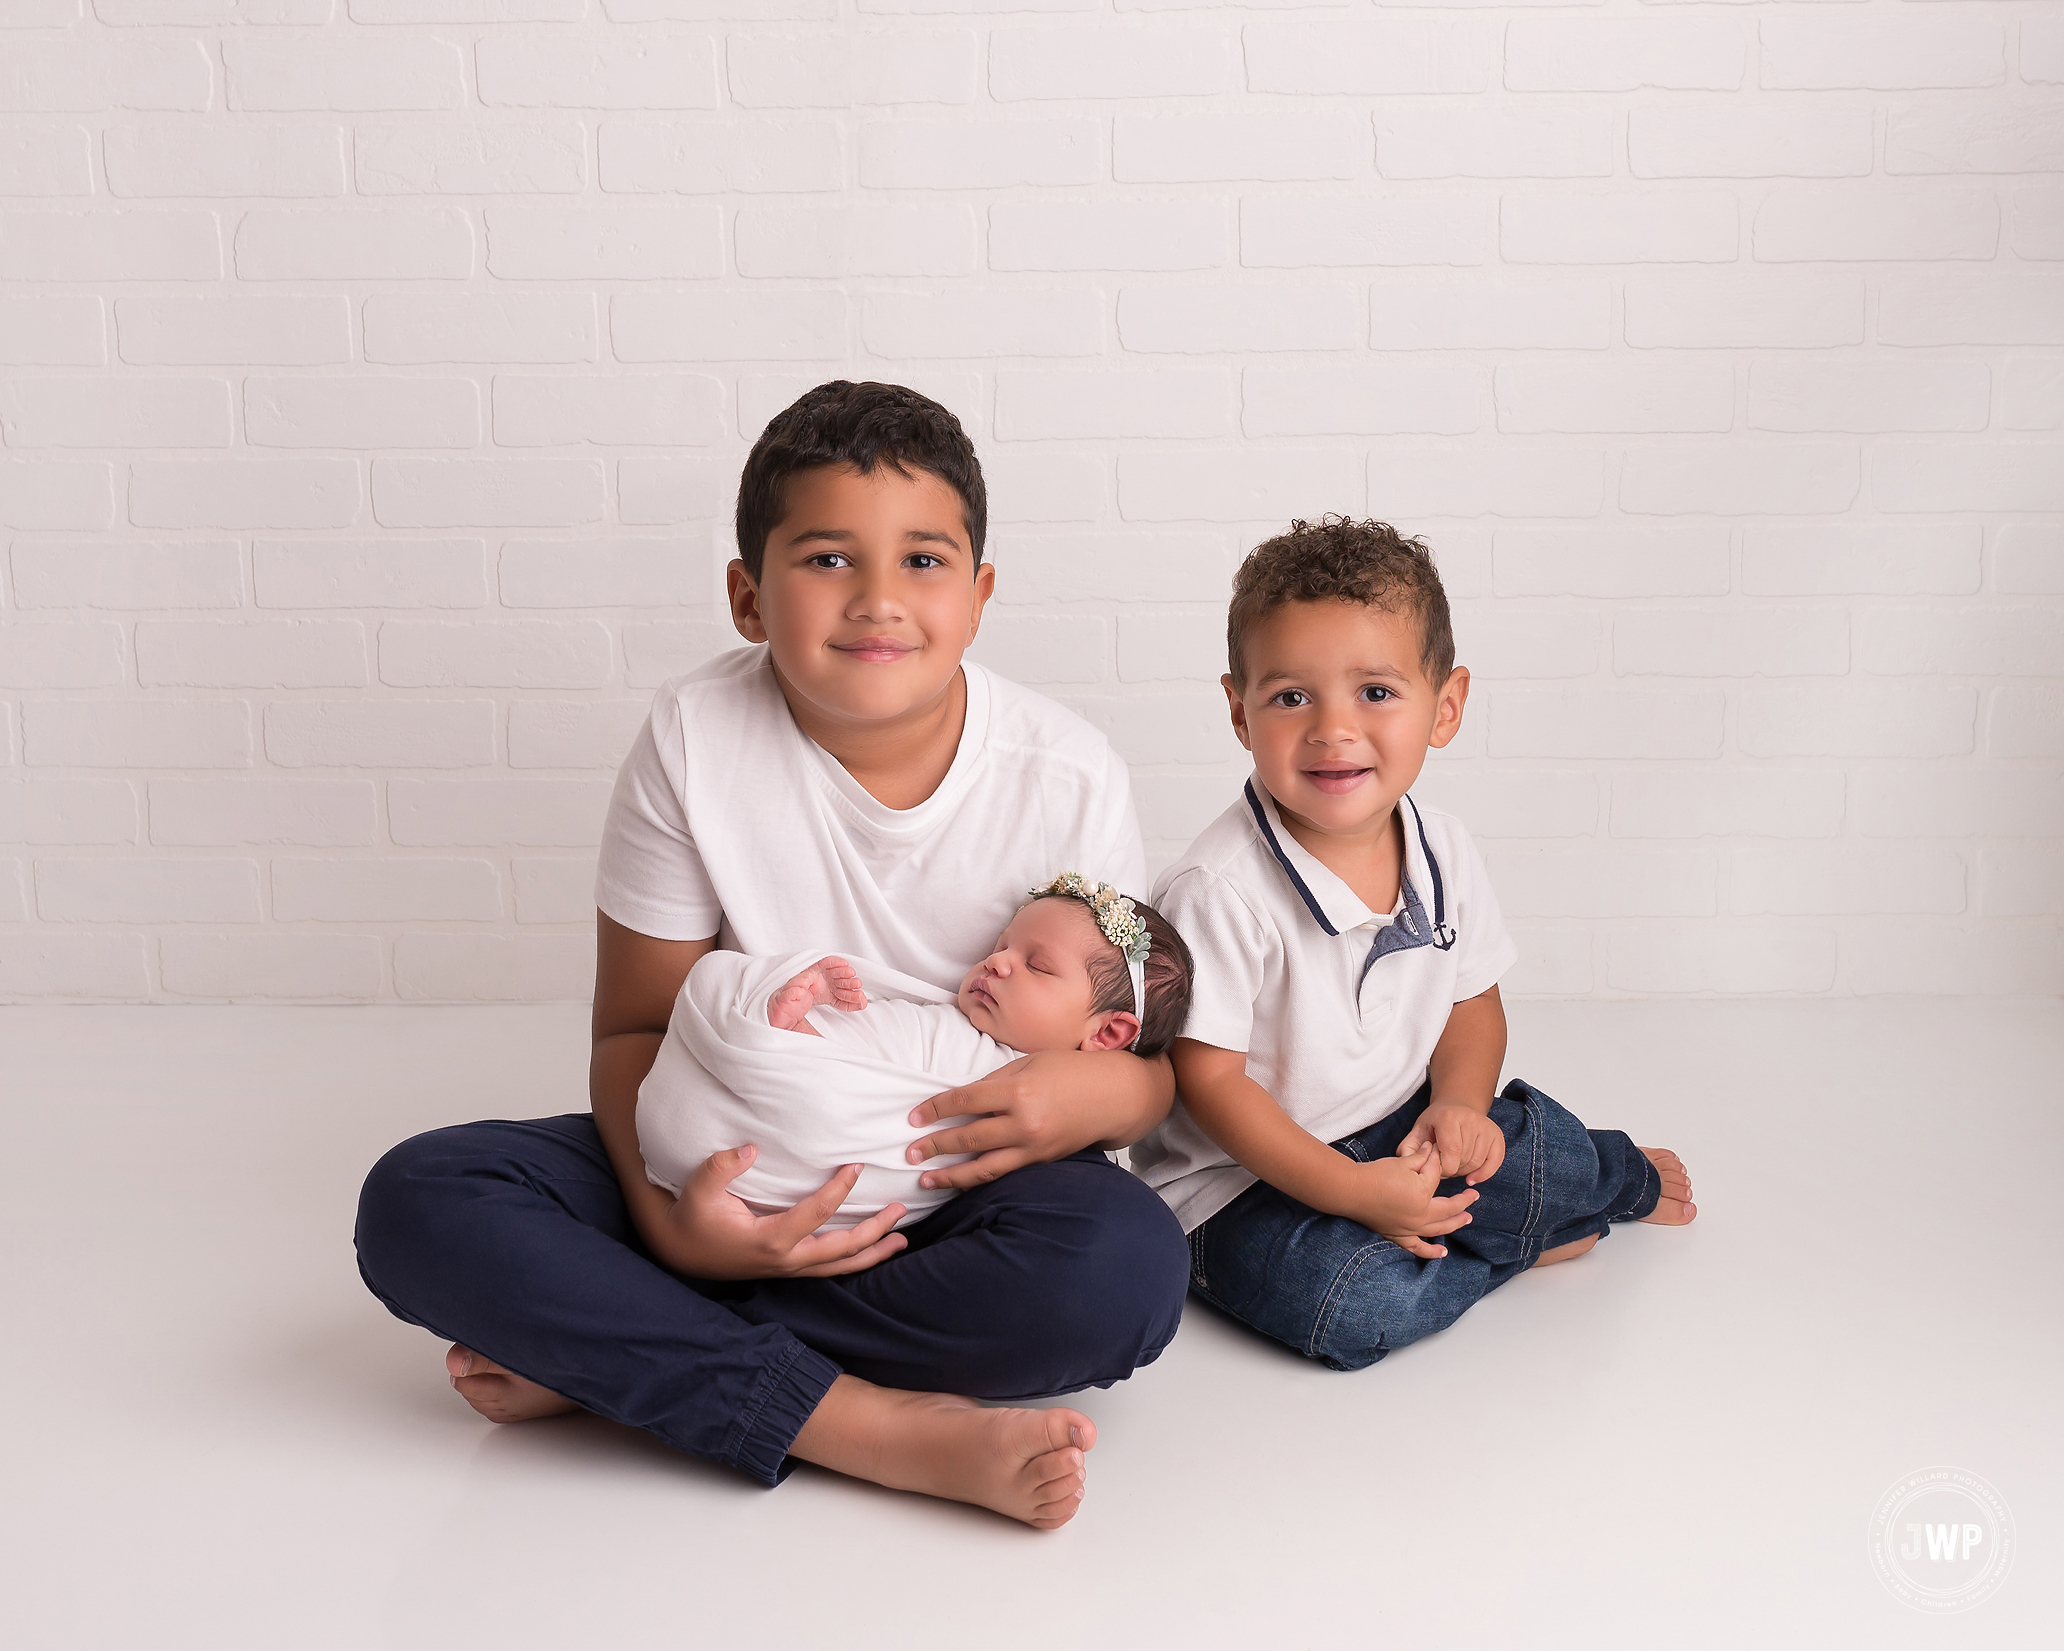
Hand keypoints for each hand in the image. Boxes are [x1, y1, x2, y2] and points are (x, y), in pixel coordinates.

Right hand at [654, 1144, 908, 1280]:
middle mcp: (785, 1260)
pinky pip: (828, 1268)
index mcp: (769, 1240)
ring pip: (839, 1267)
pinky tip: (871, 1250)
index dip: (838, 1190)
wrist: (682, 1252)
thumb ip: (721, 1167)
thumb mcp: (698, 1189)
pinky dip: (854, 1260)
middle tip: (899, 1210)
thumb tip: (750, 1148)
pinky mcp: (788, 1268)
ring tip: (901, 1240)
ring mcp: (788, 1268)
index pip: (815, 1215)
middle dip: (873, 1231)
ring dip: (872, 1252)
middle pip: (840, 1250)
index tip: (856, 1166)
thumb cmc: (694, 1217)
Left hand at [766, 955, 865, 1033]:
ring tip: (861, 998)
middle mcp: (815, 981)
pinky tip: (860, 1004)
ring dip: (852, 992)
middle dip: (847, 979)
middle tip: (856, 984)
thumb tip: (808, 980)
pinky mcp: (825, 1000)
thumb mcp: (782, 997)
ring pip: (841, 988)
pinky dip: (850, 1002)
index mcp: (805, 976)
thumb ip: (794, 988)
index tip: (845, 966)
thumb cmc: (776, 1008)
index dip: (835, 964)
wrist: (774, 1022)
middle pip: (835, 976)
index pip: (822, 964)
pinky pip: (840, 999)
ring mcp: (821, 990)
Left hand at [904, 1052, 1106, 1191]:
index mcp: (1018, 1091)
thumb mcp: (1030, 1062)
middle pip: (968, 1137)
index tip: (913, 1117)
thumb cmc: (1072, 1071)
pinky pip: (1003, 1173)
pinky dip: (978, 1179)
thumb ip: (996, 1081)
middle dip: (934, 1146)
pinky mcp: (1041, 1161)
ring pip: (983, 1167)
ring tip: (925, 1179)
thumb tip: (965, 1098)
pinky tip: (960, 1181)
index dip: (935, 1109)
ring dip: (951, 1174)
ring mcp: (1034, 1146)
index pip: (964, 1101)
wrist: (1113, 1096)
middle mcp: (1024, 1123)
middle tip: (909, 1151)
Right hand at [1349, 1144, 1478, 1259]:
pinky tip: (1441, 1254)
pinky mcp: (1398, 1235)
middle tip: (1473, 1196)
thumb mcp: (1402, 1161)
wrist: (1351, 1191)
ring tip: (1467, 1220)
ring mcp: (1410, 1228)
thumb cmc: (1376, 1174)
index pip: (1437, 1177)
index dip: (1436, 1163)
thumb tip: (1431, 1148)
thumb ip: (1421, 1157)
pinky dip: (1430, 1252)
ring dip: (1455, 1224)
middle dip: (1462, 1202)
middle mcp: (1421, 1215)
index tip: (1437, 1154)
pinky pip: (1417, 1247)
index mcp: (1423, 1194)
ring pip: (1439, 1229)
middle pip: (1448, 1209)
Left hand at [1397, 1100, 1505, 1184]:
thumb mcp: (1418, 1130)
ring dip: (1464, 1171)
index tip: (1436, 1165)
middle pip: (1463, 1160)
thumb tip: (1409, 1162)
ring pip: (1477, 1163)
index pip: (1451, 1153)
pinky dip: (1484, 1174)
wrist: (1457, 1105)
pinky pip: (1495, 1161)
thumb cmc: (1436, 1121)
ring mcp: (1486, 1127)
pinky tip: (1472, 1178)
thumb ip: (1410, 1148)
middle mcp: (1471, 1120)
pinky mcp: (1497, 1135)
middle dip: (1451, 1169)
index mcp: (1449, 1118)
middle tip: (1443, 1164)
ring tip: (1454, 1164)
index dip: (1442, 1167)